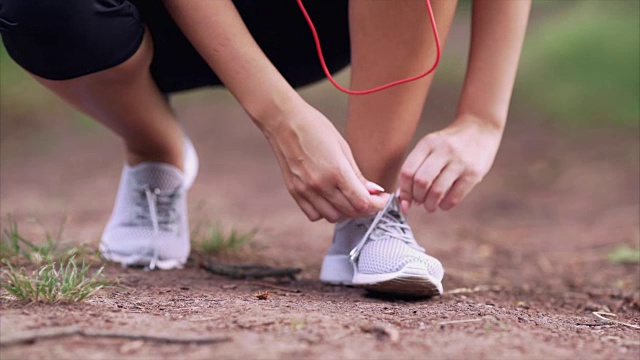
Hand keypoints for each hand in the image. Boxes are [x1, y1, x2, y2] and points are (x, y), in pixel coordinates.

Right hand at [264, 101, 389, 221]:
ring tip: (350, 199)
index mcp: (336, 171)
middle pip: (350, 212)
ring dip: (346, 212)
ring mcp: (305, 190)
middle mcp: (320, 185)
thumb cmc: (315, 127)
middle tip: (371, 199)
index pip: (362, 202)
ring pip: (333, 217)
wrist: (283, 121)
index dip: (377, 204)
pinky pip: (314, 215)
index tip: (382, 199)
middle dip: (366, 208)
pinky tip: (330, 200)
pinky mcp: (294, 192)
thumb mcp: (343, 147)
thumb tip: (375, 191)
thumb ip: (358, 174)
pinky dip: (325, 212)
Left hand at [399, 115, 502, 212]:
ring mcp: (460, 162)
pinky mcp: (474, 174)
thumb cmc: (450, 143)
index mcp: (428, 143)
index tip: (404, 199)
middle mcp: (443, 151)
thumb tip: (404, 197)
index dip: (404, 190)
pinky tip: (443, 203)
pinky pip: (454, 197)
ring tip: (430, 205)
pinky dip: (445, 205)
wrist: (481, 128)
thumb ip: (416, 167)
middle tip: (419, 201)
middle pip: (420, 182)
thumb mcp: (431, 145)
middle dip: (416, 197)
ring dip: (430, 204)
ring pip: (437, 192)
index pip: (407, 171)